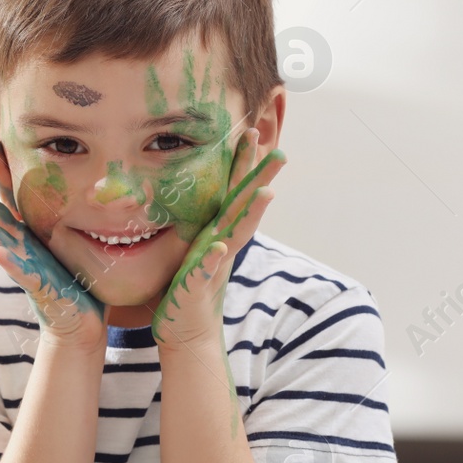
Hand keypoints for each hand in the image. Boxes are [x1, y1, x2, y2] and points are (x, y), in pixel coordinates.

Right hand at [0, 141, 106, 349]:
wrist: (80, 320)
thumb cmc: (73, 277)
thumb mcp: (60, 234)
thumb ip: (53, 210)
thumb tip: (62, 173)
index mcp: (21, 231)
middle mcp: (15, 244)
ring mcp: (22, 265)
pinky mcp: (37, 286)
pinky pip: (20, 274)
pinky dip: (9, 263)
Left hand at [152, 129, 284, 347]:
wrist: (185, 332)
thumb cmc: (183, 287)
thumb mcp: (189, 247)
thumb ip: (194, 222)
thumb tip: (185, 191)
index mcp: (216, 232)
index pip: (233, 192)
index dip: (243, 164)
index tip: (251, 131)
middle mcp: (221, 245)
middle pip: (245, 206)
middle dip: (261, 179)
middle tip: (280, 152)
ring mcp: (213, 266)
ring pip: (236, 235)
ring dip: (251, 215)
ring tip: (265, 193)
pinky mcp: (197, 288)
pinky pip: (205, 272)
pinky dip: (212, 260)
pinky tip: (218, 247)